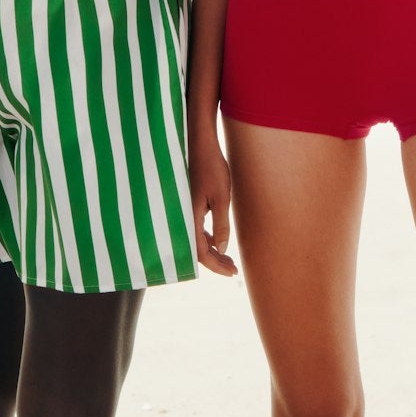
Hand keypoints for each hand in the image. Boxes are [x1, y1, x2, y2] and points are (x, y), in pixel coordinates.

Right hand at [189, 132, 236, 275]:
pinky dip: (206, 238)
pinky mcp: (186, 205)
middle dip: (215, 262)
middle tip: (232, 269)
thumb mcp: (221, 197)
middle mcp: (183, 217)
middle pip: (196, 250)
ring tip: (228, 258)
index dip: (215, 265)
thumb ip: (221, 224)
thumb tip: (222, 248)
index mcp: (189, 217)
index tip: (231, 271)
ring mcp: (183, 211)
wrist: (199, 144)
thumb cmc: (211, 168)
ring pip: (195, 240)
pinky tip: (218, 240)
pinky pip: (194, 229)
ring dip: (212, 250)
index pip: (200, 252)